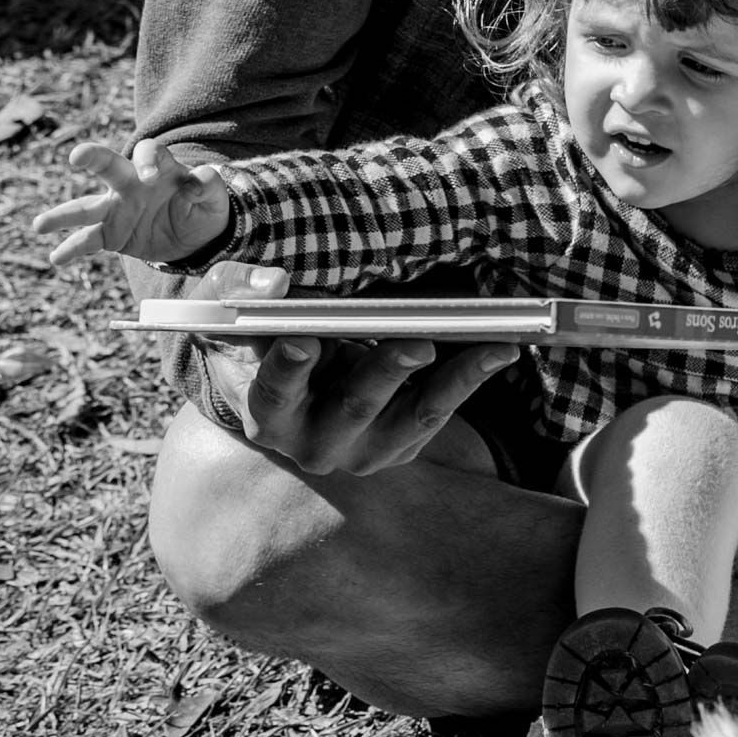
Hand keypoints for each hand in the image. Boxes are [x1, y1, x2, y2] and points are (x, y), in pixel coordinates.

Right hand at [32, 138, 230, 266]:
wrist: (196, 234)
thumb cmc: (202, 207)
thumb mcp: (213, 198)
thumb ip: (208, 185)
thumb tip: (201, 178)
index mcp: (157, 167)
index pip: (147, 152)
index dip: (147, 160)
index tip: (148, 175)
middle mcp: (130, 183)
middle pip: (107, 166)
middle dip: (93, 159)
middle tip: (77, 156)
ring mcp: (117, 208)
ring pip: (86, 207)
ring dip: (63, 215)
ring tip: (39, 226)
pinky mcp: (112, 233)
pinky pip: (89, 240)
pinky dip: (72, 248)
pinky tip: (56, 258)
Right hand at [188, 262, 522, 475]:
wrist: (284, 389)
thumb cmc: (259, 341)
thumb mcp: (234, 317)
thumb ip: (239, 294)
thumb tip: (272, 284)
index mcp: (267, 416)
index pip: (275, 393)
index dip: (287, 368)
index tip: (303, 338)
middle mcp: (315, 446)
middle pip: (354, 408)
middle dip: (386, 371)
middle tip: (417, 342)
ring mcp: (364, 452)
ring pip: (411, 416)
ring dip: (453, 380)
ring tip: (491, 344)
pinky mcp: (403, 448)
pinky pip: (440, 413)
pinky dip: (472, 379)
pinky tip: (503, 348)